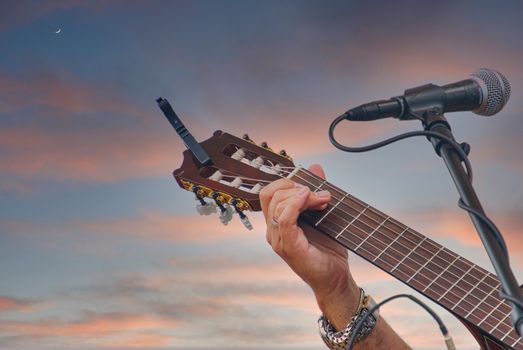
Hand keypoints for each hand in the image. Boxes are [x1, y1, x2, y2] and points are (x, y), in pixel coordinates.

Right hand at [259, 164, 359, 328]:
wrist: (336, 278)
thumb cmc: (328, 251)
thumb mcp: (323, 214)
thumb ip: (316, 191)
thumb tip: (315, 168)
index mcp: (277, 222)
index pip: (269, 193)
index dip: (287, 181)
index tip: (310, 184)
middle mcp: (273, 230)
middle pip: (271, 194)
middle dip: (295, 186)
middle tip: (320, 194)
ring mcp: (279, 240)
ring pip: (277, 204)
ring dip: (302, 195)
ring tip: (322, 200)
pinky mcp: (289, 247)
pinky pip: (285, 219)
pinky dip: (296, 204)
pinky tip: (309, 199)